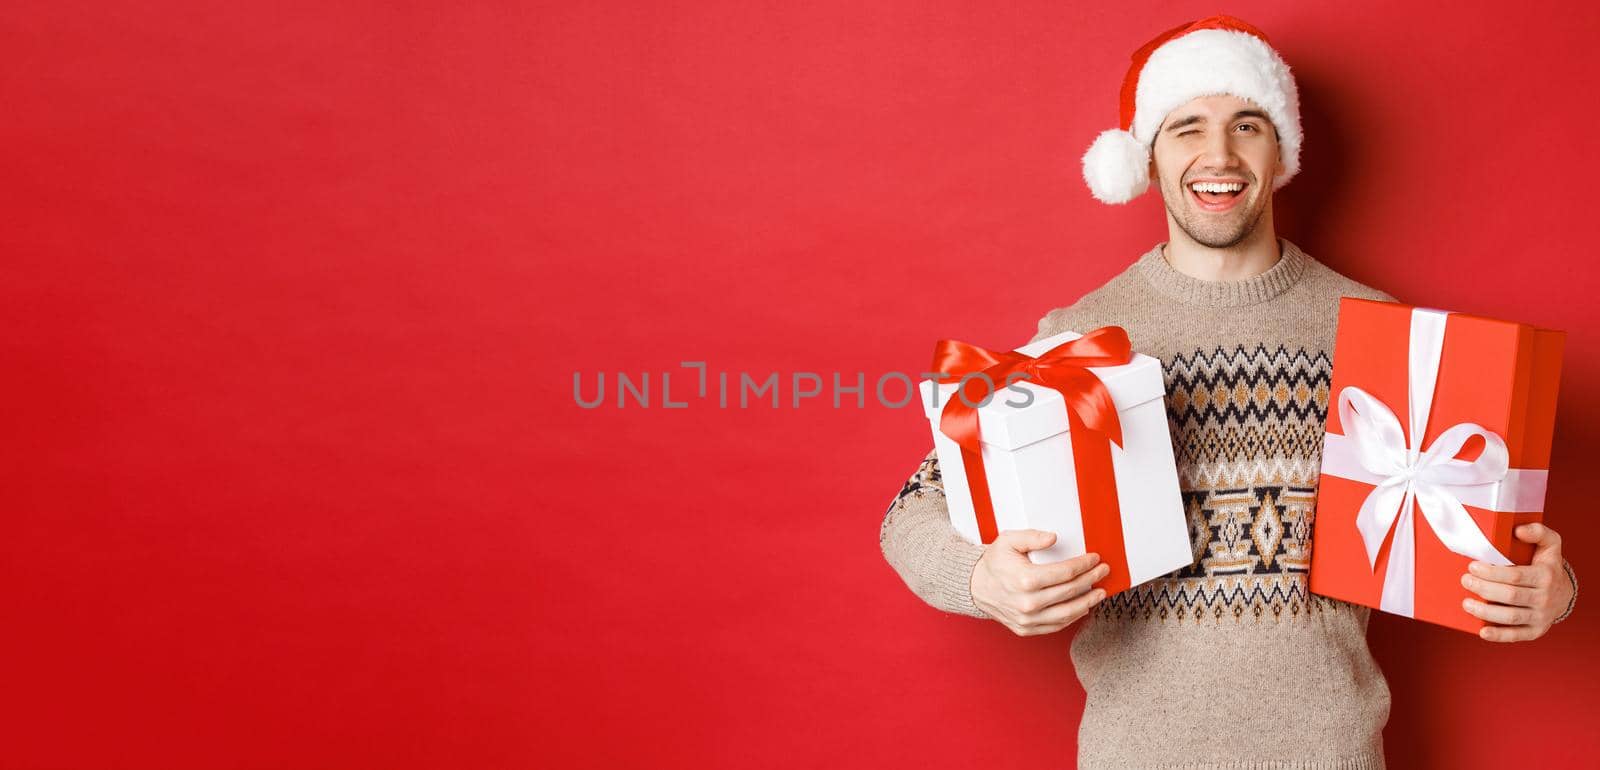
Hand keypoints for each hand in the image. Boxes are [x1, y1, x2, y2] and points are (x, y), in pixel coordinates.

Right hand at [970, 529, 1108, 635]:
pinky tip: (1082, 606)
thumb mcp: (1008, 541)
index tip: (1095, 558)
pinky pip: (1056, 625)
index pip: (1065, 573)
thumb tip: (1053, 538)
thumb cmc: (994, 563)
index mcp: (1025, 580)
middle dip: (1091, 579)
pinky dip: (1073, 616)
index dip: (1084, 565)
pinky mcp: (1026, 629)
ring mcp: (1027, 619)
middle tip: (1103, 571)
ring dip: (1088, 602)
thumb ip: (1031, 537)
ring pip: (1067, 613)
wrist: (975, 587)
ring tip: (1099, 592)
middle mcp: (1028, 603)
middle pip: (1070, 591)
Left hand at [1460, 523, 1573, 641]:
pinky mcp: (1535, 631)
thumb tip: (1518, 530)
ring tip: (1466, 603)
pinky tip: (1482, 631)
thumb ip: (1538, 532)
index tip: (1472, 566)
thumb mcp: (1550, 544)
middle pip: (1510, 596)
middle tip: (1465, 581)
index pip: (1515, 576)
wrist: (1564, 592)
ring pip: (1511, 617)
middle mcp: (1545, 598)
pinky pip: (1516, 635)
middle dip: (1483, 588)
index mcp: (1545, 576)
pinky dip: (1498, 635)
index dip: (1491, 572)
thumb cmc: (1548, 565)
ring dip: (1485, 612)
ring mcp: (1541, 616)